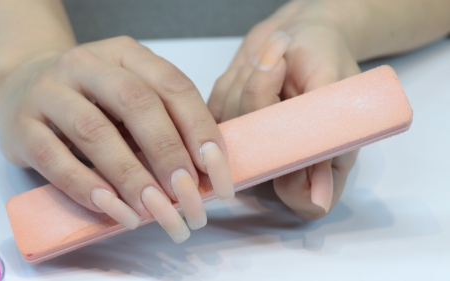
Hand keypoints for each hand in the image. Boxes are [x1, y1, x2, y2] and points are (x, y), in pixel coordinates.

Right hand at [0, 36, 233, 242]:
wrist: (20, 86)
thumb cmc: (91, 100)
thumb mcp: (129, 98)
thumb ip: (161, 123)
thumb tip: (204, 174)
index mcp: (126, 54)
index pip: (173, 86)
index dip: (200, 129)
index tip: (216, 173)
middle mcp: (87, 65)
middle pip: (137, 104)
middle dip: (169, 154)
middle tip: (188, 197)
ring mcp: (49, 92)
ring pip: (95, 132)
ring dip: (131, 177)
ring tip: (156, 212)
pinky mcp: (21, 125)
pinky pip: (55, 159)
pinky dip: (88, 189)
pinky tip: (114, 210)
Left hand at [208, 0, 360, 219]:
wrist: (297, 35)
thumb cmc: (325, 57)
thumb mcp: (333, 83)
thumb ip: (326, 131)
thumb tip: (320, 192)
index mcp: (320, 164)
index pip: (303, 204)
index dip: (293, 181)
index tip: (290, 129)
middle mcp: (281, 165)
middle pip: (255, 167)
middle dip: (260, 103)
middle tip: (278, 64)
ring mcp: (249, 150)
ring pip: (231, 133)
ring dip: (248, 85)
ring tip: (272, 60)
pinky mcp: (222, 127)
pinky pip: (214, 112)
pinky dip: (232, 83)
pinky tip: (253, 68)